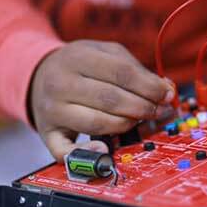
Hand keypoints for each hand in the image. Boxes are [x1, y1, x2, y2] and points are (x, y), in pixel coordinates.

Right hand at [30, 40, 174, 160]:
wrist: (39, 74)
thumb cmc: (82, 65)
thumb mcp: (105, 54)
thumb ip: (136, 70)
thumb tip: (166, 90)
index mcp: (77, 57)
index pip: (121, 73)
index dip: (150, 87)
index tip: (167, 95)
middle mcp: (60, 83)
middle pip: (111, 99)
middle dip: (143, 107)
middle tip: (159, 111)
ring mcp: (52, 110)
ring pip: (96, 123)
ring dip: (126, 125)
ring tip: (140, 120)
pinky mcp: (47, 133)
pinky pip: (65, 150)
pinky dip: (86, 152)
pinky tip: (105, 149)